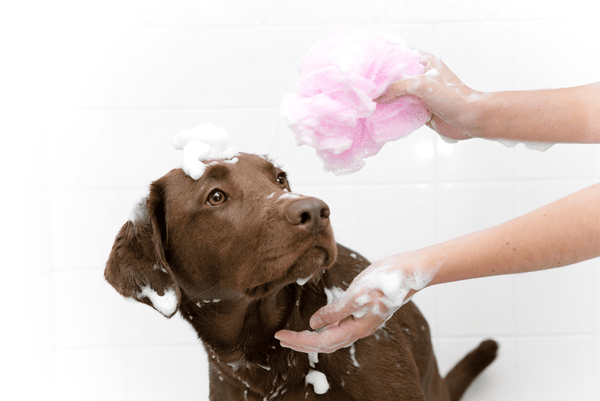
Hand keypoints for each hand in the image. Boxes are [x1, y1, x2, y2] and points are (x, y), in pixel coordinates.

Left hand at [275, 252, 435, 352]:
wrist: (410, 271)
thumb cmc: (387, 279)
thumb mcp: (358, 294)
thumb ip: (336, 312)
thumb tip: (314, 324)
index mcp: (357, 327)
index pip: (321, 341)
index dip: (299, 340)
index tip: (281, 336)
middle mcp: (359, 328)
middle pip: (325, 344)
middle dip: (301, 342)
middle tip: (280, 337)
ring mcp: (362, 322)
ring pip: (332, 338)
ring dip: (311, 338)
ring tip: (294, 335)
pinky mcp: (363, 312)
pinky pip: (339, 328)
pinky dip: (324, 329)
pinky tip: (318, 323)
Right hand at [374, 53, 482, 140]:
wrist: (469, 119)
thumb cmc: (453, 98)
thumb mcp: (422, 85)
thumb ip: (397, 87)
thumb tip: (377, 97)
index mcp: (424, 62)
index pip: (399, 54)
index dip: (383, 57)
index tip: (366, 63)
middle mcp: (420, 76)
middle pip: (394, 76)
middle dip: (380, 81)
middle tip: (363, 85)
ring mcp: (419, 93)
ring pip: (395, 93)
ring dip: (384, 98)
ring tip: (366, 100)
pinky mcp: (418, 109)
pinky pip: (399, 108)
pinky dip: (390, 111)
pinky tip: (378, 113)